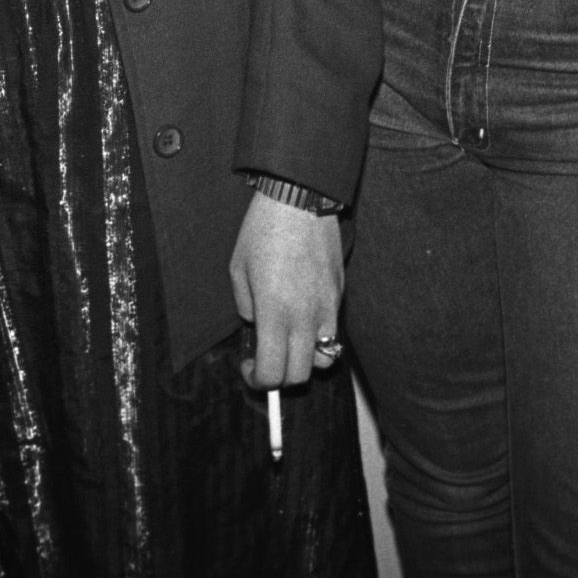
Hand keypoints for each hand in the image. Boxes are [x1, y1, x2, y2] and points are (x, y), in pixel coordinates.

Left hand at [229, 192, 343, 388]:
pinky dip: (319, 338)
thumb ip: (246, 306)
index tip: (249, 367)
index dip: (257, 380)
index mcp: (274, 312)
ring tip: (290, 345)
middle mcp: (304, 315)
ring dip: (305, 362)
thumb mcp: (238, 269)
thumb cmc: (263, 230)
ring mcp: (326, 306)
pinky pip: (332, 331)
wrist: (301, 198)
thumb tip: (256, 325)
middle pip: (299, 375)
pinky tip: (303, 319)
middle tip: (266, 361)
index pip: (273, 371)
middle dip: (280, 378)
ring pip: (324, 359)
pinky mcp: (338, 293)